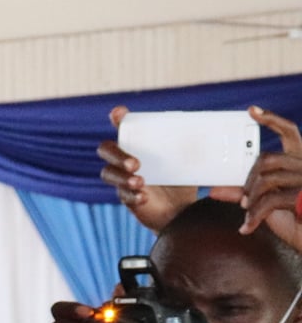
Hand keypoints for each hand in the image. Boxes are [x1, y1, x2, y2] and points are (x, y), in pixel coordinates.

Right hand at [99, 104, 196, 233]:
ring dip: (122, 177)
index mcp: (140, 145)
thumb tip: (215, 128)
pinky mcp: (127, 198)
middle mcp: (126, 159)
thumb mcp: (189, 160)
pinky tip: (143, 198)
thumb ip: (195, 146)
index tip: (119, 113)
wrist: (182, 209)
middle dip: (118, 154)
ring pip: (108, 173)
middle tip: (136, 164)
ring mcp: (123, 179)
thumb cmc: (183, 178)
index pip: (124, 127)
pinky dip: (132, 196)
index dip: (118, 119)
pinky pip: (122, 195)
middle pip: (107, 150)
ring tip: (140, 183)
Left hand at [229, 105, 301, 252]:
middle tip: (243, 198)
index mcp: (300, 162)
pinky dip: (254, 216)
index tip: (252, 111)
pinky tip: (247, 227)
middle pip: (267, 159)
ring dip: (250, 199)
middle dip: (248, 179)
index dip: (272, 119)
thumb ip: (244, 193)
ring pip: (265, 179)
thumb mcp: (266, 203)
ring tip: (248, 214)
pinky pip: (269, 201)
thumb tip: (214, 189)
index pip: (290, 132)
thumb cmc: (294, 220)